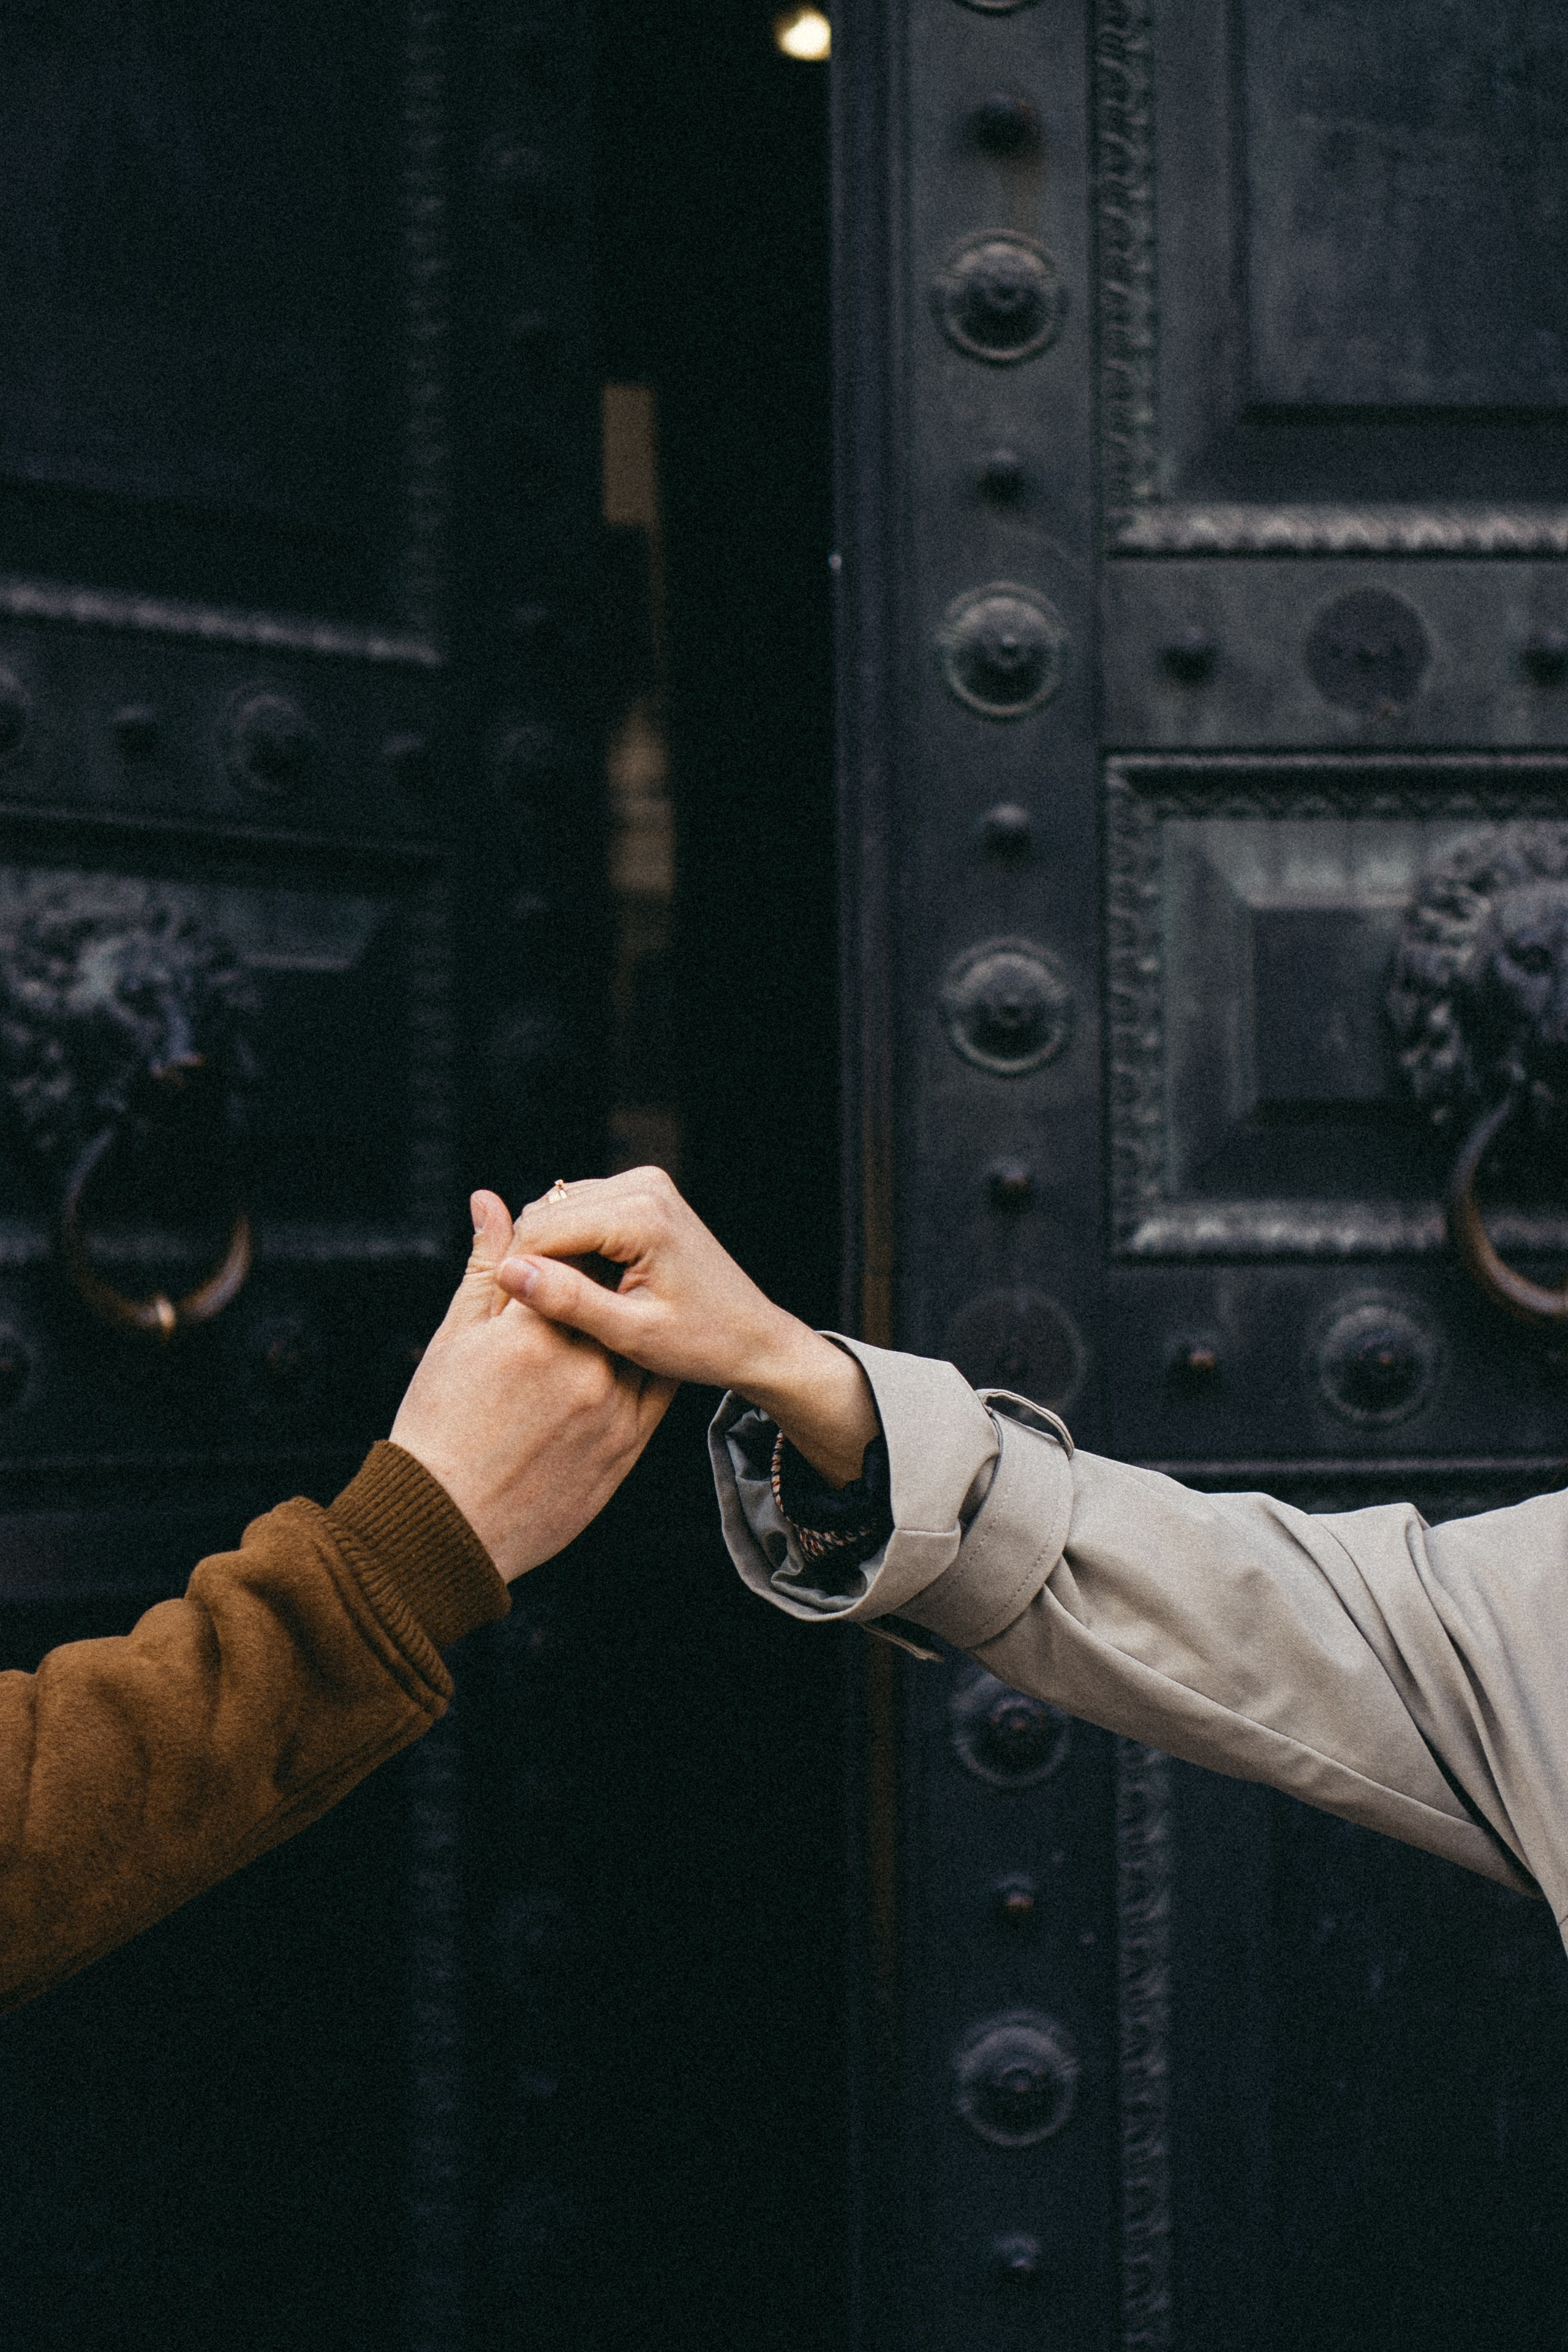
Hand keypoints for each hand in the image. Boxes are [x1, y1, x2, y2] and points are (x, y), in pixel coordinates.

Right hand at [391, 1190, 675, 1580]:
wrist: (450, 1526)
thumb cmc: (437, 1428)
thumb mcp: (455, 1342)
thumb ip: (482, 1267)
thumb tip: (488, 1199)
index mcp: (533, 1335)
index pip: (561, 1256)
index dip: (547, 1242)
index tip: (534, 1246)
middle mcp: (584, 1367)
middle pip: (606, 1289)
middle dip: (584, 1268)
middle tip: (561, 1267)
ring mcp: (614, 1406)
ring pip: (632, 1333)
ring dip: (615, 1307)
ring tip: (583, 1309)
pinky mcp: (631, 1441)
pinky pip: (652, 1383)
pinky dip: (638, 1357)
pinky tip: (614, 1350)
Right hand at [497, 1168, 879, 1487]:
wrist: (752, 1336)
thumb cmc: (701, 1342)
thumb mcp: (630, 1333)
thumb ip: (569, 1301)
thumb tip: (508, 1272)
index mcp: (641, 1215)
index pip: (542, 1230)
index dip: (514, 1275)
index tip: (504, 1321)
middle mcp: (644, 1185)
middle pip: (546, 1214)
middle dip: (528, 1262)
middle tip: (522, 1318)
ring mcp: (645, 1185)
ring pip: (558, 1211)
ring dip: (546, 1254)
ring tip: (550, 1306)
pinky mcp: (644, 1195)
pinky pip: (581, 1212)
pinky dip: (568, 1246)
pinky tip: (576, 1287)